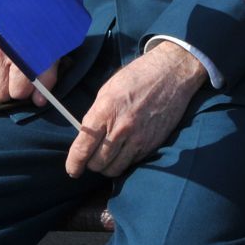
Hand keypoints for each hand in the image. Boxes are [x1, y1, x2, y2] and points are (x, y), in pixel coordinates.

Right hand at [0, 37, 60, 105]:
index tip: (28, 82)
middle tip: (14, 77)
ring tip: (3, 73)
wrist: (13, 26)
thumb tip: (39, 102)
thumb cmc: (32, 47)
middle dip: (9, 91)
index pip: (18, 91)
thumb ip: (46, 81)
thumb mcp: (46, 60)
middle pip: (1, 95)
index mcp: (19, 50)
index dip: (25, 91)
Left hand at [65, 41, 208, 177]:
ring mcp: (138, 139)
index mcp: (104, 112)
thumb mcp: (108, 91)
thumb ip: (95, 116)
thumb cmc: (137, 77)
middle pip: (97, 164)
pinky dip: (125, 161)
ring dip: (107, 166)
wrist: (171, 74)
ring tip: (108, 156)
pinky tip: (125, 149)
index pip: (82, 149)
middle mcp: (120, 129)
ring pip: (114, 169)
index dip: (74, 164)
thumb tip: (85, 137)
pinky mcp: (152, 144)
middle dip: (90, 164)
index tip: (72, 170)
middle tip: (92, 156)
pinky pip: (132, 163)